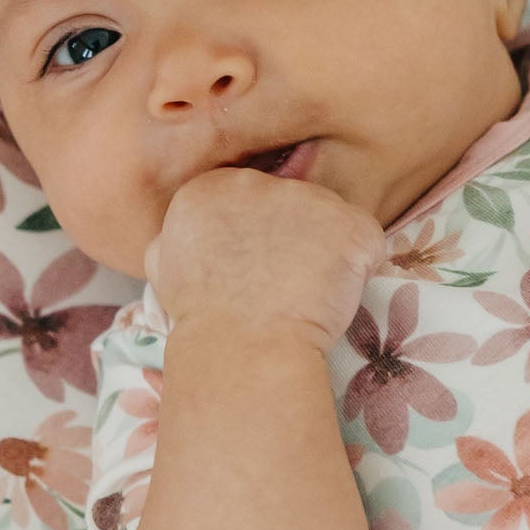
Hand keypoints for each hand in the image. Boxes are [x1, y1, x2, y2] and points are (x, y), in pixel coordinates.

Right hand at [144, 165, 392, 357]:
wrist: (243, 348)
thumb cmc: (201, 322)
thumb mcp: (162, 271)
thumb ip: (176, 240)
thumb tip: (177, 240)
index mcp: (210, 188)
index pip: (248, 200)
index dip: (256, 238)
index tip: (250, 272)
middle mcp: (259, 182)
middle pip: (289, 205)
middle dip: (292, 239)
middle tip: (280, 285)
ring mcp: (308, 199)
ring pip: (329, 222)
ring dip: (326, 255)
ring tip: (305, 297)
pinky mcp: (350, 224)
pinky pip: (366, 243)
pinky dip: (360, 271)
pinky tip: (333, 298)